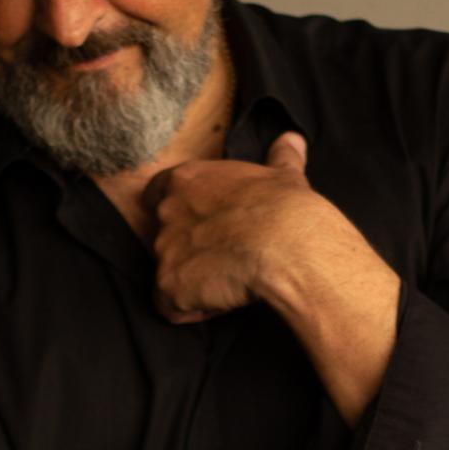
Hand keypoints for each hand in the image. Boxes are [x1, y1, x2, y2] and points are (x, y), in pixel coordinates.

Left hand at [142, 131, 312, 323]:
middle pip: (164, 237)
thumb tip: (292, 140)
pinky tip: (221, 303)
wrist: (286, 246)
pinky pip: (170, 306)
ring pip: (169, 273)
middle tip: (227, 258)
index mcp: (186, 180)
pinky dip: (190, 309)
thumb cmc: (286, 209)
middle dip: (191, 252)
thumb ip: (281, 157)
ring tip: (230, 283)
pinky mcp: (169, 287)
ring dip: (194, 282)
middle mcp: (167, 213)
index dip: (176, 213)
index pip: (156, 193)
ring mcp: (164, 251)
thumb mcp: (285, 176)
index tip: (200, 224)